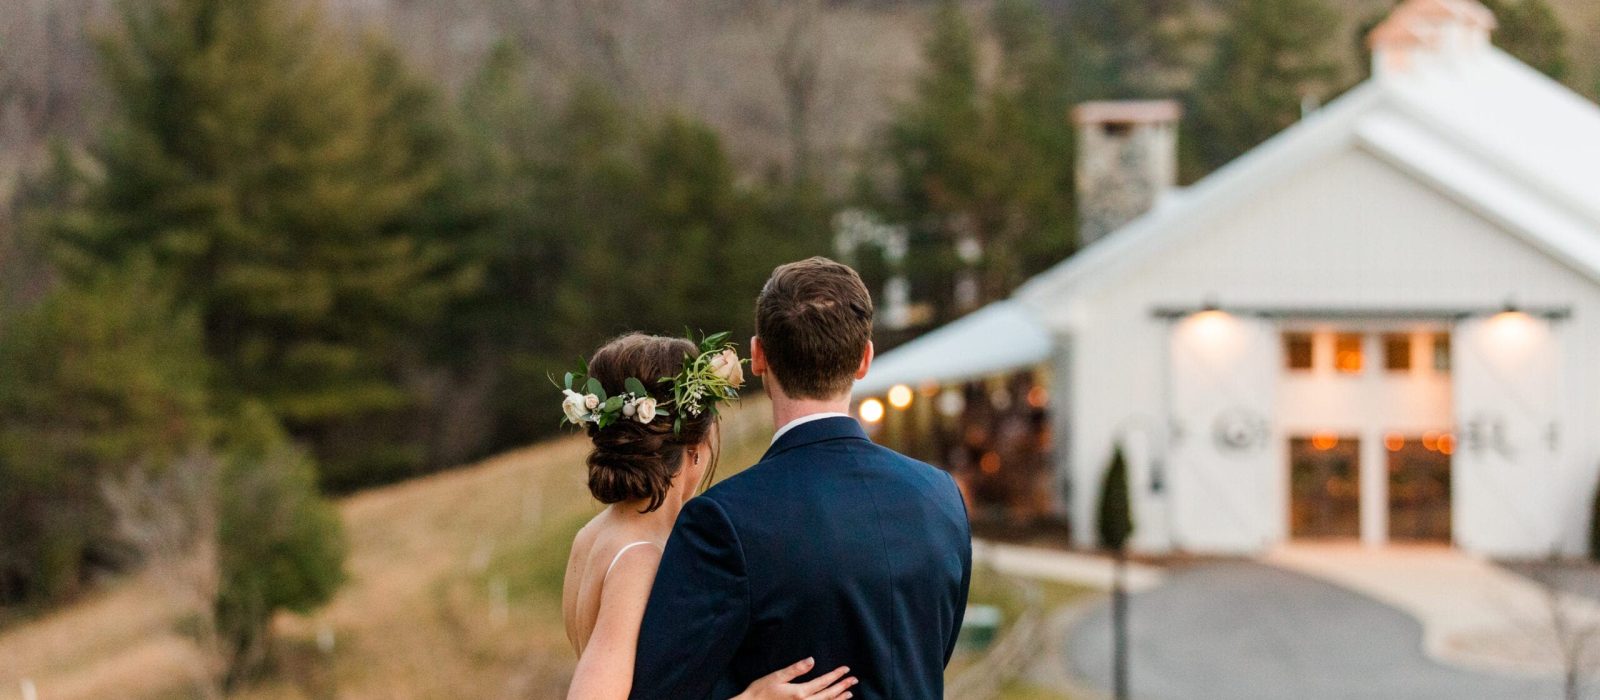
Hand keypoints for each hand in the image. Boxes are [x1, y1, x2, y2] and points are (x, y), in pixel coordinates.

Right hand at [733, 657, 856, 699]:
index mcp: (799, 692)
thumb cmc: (761, 692)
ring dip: (838, 699)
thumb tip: (812, 660)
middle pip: (828, 695)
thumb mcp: (776, 677)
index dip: (836, 675)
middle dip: (842, 687)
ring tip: (849, 694)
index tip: (846, 669)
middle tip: (854, 680)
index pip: (823, 682)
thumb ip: (795, 669)